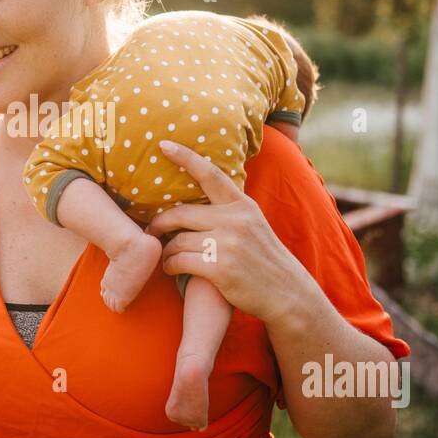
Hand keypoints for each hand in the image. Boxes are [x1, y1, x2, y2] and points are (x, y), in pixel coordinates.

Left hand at [144, 139, 317, 325]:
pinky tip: (171, 269)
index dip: (185, 157)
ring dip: (165, 250)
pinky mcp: (219, 268)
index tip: (164, 144)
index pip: (210, 174)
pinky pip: (179, 261)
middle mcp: (235, 220)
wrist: (286, 292)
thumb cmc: (263, 259)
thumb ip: (228, 212)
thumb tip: (194, 201)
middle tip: (151, 230)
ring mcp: (227, 244)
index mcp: (242, 205)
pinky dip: (169, 265)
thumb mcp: (253, 225)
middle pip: (180, 213)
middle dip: (159, 222)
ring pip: (177, 241)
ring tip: (165, 256)